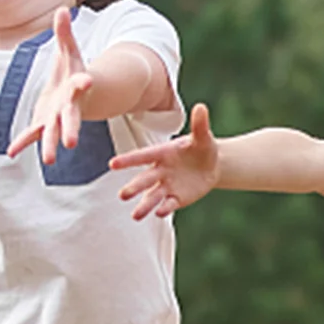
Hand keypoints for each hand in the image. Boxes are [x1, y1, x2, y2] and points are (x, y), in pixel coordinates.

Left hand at [8, 7, 92, 164]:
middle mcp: (68, 105)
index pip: (80, 83)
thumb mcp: (69, 49)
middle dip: (70, 129)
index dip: (83, 82)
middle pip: (70, 118)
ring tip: (50, 160)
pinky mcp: (44, 122)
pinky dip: (23, 142)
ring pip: (53, 133)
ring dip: (51, 145)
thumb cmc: (73, 69)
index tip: (87, 81)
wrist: (77, 91)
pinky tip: (11, 151)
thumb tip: (62, 9)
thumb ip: (64, 33)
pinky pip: (32, 134)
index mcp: (76, 85)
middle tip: (71, 142)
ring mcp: (56, 117)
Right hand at [110, 102, 220, 220]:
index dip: (128, 160)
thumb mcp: (203, 136)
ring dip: (144, 205)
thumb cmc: (202, 147)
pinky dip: (164, 208)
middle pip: (144, 179)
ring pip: (152, 196)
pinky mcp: (176, 198)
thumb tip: (201, 107)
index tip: (112, 164)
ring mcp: (167, 186)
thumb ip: (199, 124)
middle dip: (134, 187)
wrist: (212, 165)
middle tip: (123, 195)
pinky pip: (168, 204)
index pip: (142, 156)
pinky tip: (159, 213)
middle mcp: (160, 170)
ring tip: (135, 216)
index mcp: (161, 153)